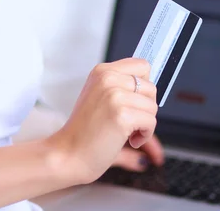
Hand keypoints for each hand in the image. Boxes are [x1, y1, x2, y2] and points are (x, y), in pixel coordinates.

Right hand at [47, 58, 157, 185]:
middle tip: (130, 120)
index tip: (136, 101)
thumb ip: (121, 86)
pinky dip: (145, 136)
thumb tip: (151, 88)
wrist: (67, 154)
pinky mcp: (122, 115)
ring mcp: (114, 95)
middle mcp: (108, 78)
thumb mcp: (99, 96)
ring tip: (126, 131)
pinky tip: (128, 140)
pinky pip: (151, 122)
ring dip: (145, 123)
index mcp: (102, 71)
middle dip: (145, 107)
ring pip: (153, 106)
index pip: (142, 65)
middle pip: (151, 87)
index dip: (143, 87)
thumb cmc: (84, 131)